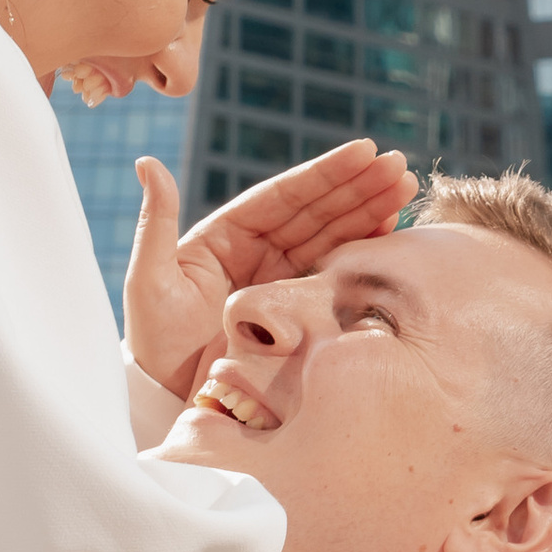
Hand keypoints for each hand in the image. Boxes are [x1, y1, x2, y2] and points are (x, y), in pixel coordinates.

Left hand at [124, 139, 417, 404]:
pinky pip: (335, 274)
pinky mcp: (297, 312)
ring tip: (405, 189)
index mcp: (228, 235)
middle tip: (399, 166)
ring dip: (369, 211)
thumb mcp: (150, 279)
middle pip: (317, 210)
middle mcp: (258, 251)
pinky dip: (363, 253)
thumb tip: (146, 162)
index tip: (364, 151)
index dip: (326, 174)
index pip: (285, 196)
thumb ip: (156, 221)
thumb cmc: (154, 342)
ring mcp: (280, 281)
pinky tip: (390, 232)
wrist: (171, 399)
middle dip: (358, 187)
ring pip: (332, 236)